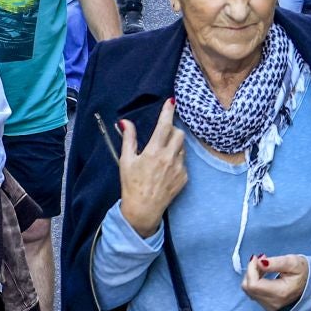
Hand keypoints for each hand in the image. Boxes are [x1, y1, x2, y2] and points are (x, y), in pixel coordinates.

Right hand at [117, 99, 186, 238]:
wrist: (143, 209)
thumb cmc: (131, 184)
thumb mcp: (126, 160)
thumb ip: (128, 139)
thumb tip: (125, 122)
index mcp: (153, 152)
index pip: (164, 125)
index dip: (168, 111)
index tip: (172, 101)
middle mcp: (169, 158)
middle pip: (179, 133)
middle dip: (172, 130)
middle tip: (162, 135)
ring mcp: (179, 168)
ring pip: (182, 147)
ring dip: (174, 145)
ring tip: (161, 156)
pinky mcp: (184, 177)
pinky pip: (183, 161)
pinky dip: (176, 160)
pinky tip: (165, 169)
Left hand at [242, 254, 308, 310]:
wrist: (309, 284)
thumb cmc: (302, 272)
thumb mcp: (292, 262)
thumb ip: (275, 262)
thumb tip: (259, 262)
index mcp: (280, 292)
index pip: (254, 284)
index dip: (251, 269)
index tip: (257, 258)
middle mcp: (273, 303)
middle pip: (249, 288)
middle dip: (251, 271)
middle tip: (261, 259)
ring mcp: (269, 306)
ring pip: (249, 290)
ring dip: (252, 275)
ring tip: (264, 266)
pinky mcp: (266, 306)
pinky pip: (253, 293)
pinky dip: (254, 281)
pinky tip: (263, 274)